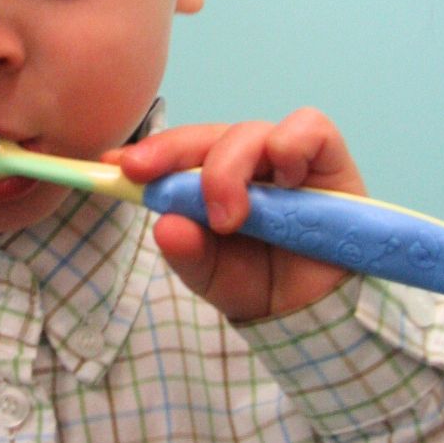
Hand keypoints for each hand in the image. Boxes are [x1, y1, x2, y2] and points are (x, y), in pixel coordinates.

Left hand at [103, 107, 366, 321]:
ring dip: (228, 169)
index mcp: (209, 181)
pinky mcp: (328, 158)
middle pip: (206, 137)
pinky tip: (285, 181)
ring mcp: (285, 157)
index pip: (175, 154)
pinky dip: (290, 146)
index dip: (147, 154)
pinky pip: (309, 129)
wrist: (319, 314)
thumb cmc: (260, 283)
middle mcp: (245, 162)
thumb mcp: (213, 277)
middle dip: (176, 157)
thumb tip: (164, 227)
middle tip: (159, 189)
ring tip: (229, 219)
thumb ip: (188, 254)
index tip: (115, 166)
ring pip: (248, 131)